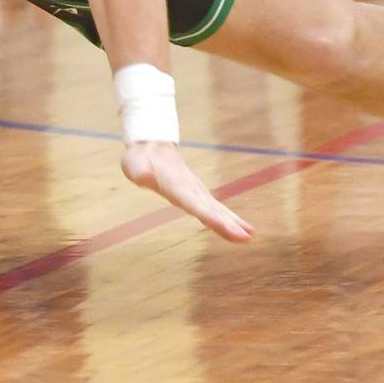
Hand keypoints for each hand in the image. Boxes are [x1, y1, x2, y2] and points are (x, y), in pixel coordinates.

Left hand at [121, 142, 253, 242]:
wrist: (152, 144)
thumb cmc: (139, 158)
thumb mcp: (134, 164)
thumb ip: (140, 172)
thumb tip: (144, 176)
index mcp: (175, 185)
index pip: (194, 203)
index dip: (208, 216)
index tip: (223, 225)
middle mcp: (190, 188)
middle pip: (210, 208)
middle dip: (227, 224)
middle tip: (245, 238)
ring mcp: (196, 190)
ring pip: (217, 208)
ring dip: (233, 222)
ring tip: (249, 236)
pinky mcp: (198, 193)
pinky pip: (216, 208)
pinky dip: (230, 218)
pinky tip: (244, 229)